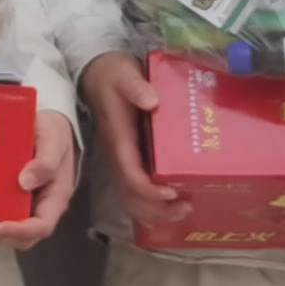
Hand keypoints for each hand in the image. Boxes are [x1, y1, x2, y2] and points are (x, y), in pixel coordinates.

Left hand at [0, 117, 84, 243]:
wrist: (48, 122)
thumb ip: (46, 161)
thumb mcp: (54, 139)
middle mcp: (42, 205)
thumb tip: (25, 183)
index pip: (42, 226)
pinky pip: (2, 213)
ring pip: (11, 229)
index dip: (20, 230)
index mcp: (56, 196)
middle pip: (24, 236)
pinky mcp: (13, 196)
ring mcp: (27, 202)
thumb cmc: (54, 131)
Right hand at [77, 50, 183, 236]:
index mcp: (119, 139)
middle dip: (157, 209)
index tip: (171, 192)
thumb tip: (152, 101)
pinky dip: (153, 205)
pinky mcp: (130, 159)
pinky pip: (137, 191)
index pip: (130, 174)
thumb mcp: (124, 74)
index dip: (148, 189)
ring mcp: (124, 160)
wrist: (98, 74)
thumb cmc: (113, 75)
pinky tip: (173, 207)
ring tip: (185, 211)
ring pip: (132, 198)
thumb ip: (136, 87)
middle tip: (186, 208)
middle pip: (131, 196)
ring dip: (156, 212)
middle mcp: (120, 156)